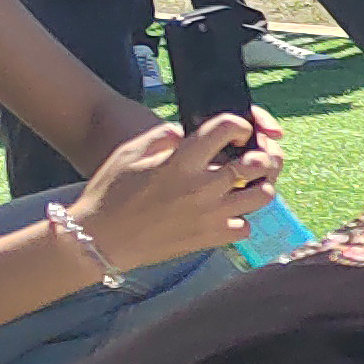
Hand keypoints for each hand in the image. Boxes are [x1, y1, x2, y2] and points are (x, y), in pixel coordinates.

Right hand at [70, 111, 283, 273]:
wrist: (100, 238)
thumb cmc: (111, 192)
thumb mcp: (131, 152)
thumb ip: (164, 135)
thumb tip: (187, 133)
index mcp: (181, 161)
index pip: (227, 128)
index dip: (238, 124)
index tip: (236, 131)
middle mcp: (202, 187)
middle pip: (258, 164)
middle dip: (261, 155)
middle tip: (252, 156)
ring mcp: (210, 214)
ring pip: (263, 196)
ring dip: (260, 186)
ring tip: (246, 185)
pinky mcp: (210, 238)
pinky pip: (246, 227)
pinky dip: (243, 219)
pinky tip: (229, 213)